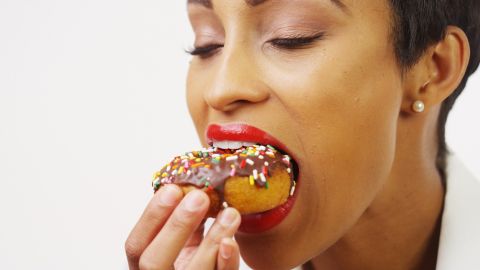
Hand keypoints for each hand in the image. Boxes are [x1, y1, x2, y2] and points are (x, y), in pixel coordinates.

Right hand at [125, 184, 240, 269]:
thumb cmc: (191, 261)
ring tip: (230, 213)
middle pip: (155, 261)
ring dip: (212, 238)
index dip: (151, 217)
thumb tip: (189, 185)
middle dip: (176, 226)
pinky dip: (227, 261)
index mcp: (146, 266)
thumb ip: (178, 223)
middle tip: (199, 196)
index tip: (172, 188)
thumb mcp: (177, 244)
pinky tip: (231, 241)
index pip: (136, 245)